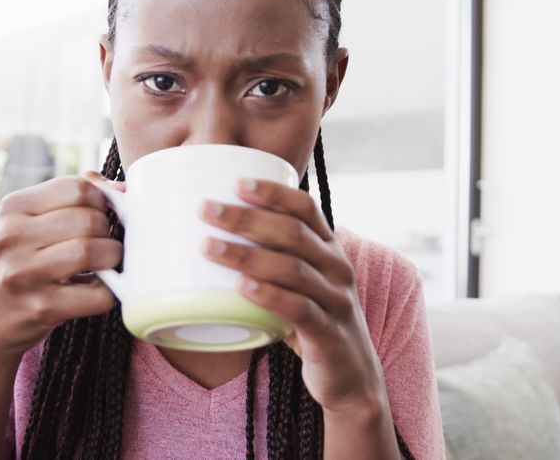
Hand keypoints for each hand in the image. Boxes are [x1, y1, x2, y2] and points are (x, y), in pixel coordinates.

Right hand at [0, 173, 122, 365]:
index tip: (97, 216)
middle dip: (107, 232)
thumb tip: (120, 187)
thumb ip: (69, 199)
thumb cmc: (19, 266)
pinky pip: (98, 294)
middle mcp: (12, 237)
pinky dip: (108, 293)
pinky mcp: (41, 308)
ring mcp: (24, 274)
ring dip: (111, 259)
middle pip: (89, 219)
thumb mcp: (28, 224)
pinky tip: (95, 290)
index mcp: (12, 208)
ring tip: (103, 265)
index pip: (78, 188)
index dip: (100, 201)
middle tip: (100, 245)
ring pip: (92, 251)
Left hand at [198, 178, 388, 414]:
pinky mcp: (329, 334)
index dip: (273, 192)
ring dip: (247, 255)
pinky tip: (241, 287)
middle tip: (206, 210)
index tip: (237, 183)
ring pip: (292, 269)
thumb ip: (272, 260)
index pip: (306, 207)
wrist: (352, 375)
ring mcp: (336, 301)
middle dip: (246, 218)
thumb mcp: (299, 284)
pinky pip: (299, 310)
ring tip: (209, 247)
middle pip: (292, 233)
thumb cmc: (312, 322)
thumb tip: (214, 237)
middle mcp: (337, 268)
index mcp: (329, 249)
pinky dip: (269, 295)